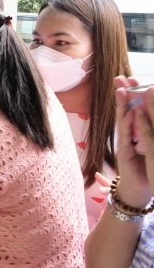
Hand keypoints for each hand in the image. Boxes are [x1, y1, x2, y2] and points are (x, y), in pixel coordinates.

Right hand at [112, 76, 151, 207]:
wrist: (138, 189)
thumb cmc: (145, 168)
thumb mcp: (148, 146)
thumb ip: (146, 131)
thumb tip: (143, 114)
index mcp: (136, 131)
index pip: (134, 108)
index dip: (133, 94)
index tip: (132, 78)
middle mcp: (129, 134)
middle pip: (125, 110)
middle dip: (123, 94)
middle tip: (120, 78)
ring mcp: (125, 143)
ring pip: (123, 120)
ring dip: (121, 105)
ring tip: (121, 90)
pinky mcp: (125, 152)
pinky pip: (126, 135)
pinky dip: (128, 123)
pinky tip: (129, 112)